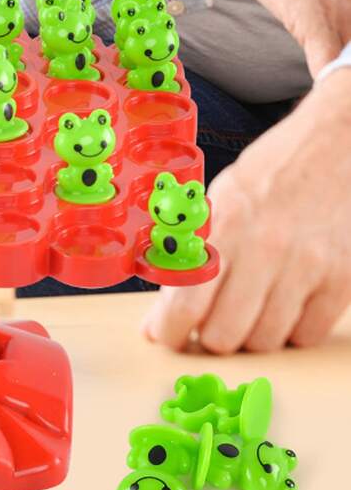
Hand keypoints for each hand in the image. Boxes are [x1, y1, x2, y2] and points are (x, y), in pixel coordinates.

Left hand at [142, 66, 350, 352]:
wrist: (335, 146)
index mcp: (226, 222)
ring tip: (246, 308)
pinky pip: (305, 337)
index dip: (169, 331)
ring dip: (249, 335)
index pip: (186, 303)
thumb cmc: (270, 174)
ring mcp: (308, 267)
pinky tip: (283, 304)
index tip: (166, 335)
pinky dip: (289, 331)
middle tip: (209, 320)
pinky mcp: (341, 281)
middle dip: (209, 336)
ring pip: (264, 343)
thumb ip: (190, 254)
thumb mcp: (220, 198)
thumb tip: (158, 316)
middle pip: (224, 336)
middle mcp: (266, 248)